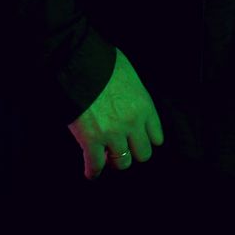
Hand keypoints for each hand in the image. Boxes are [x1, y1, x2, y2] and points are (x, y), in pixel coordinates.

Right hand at [67, 47, 163, 178]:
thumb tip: (127, 94)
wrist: (77, 62)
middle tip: (122, 148)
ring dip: (114, 161)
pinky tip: (91, 173)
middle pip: (143, 154)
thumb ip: (133, 92)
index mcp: (144, 106)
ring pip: (122, 163)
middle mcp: (133, 123)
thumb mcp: (128, 74)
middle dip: (132, 152)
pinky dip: (93, 172)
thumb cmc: (101, 62)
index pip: (156, 136)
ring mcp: (113, 134)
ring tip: (106, 158)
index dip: (146, 139)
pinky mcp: (91, 141)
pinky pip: (96, 165)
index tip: (139, 140)